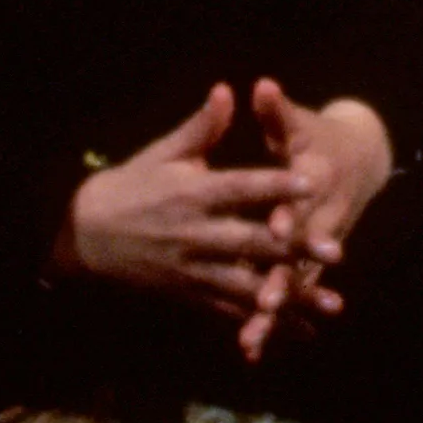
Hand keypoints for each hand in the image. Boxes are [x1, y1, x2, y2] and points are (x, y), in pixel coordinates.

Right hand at [63, 85, 310, 316]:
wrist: (85, 236)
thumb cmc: (132, 185)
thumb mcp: (163, 153)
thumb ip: (202, 127)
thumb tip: (228, 89)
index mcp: (191, 194)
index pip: (238, 188)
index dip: (274, 184)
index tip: (310, 182)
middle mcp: (195, 234)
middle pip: (251, 242)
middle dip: (295, 248)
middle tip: (337, 251)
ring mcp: (193, 269)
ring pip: (248, 286)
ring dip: (292, 297)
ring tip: (332, 305)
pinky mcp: (191, 294)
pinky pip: (233, 312)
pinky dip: (269, 323)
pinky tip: (303, 332)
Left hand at [237, 83, 388, 355]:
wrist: (360, 162)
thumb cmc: (319, 138)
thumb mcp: (298, 122)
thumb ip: (277, 111)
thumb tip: (262, 84)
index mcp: (316, 181)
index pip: (302, 200)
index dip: (291, 215)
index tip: (276, 229)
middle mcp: (321, 219)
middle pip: (302, 254)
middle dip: (284, 277)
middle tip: (264, 300)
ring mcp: (317, 247)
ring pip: (298, 283)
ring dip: (277, 311)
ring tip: (252, 338)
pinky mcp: (309, 264)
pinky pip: (292, 296)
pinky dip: (275, 321)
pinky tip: (251, 349)